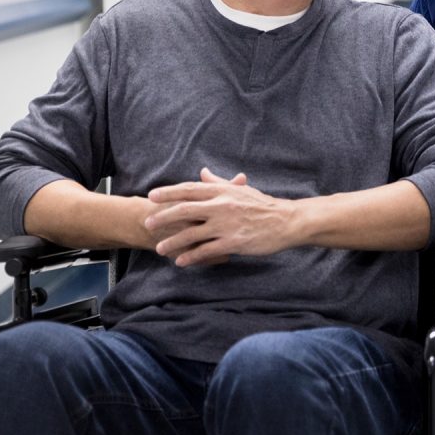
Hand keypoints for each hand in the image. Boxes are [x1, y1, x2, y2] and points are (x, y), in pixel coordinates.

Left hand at [144, 168, 296, 266]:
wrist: (286, 221)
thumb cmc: (263, 205)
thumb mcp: (240, 190)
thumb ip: (218, 183)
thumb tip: (202, 172)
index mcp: (223, 192)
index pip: (190, 189)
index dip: (169, 192)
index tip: (152, 195)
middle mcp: (221, 206)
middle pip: (185, 210)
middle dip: (164, 217)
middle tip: (148, 223)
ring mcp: (226, 225)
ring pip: (192, 234)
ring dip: (173, 241)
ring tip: (160, 248)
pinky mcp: (233, 242)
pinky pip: (206, 251)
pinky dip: (191, 257)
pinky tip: (181, 262)